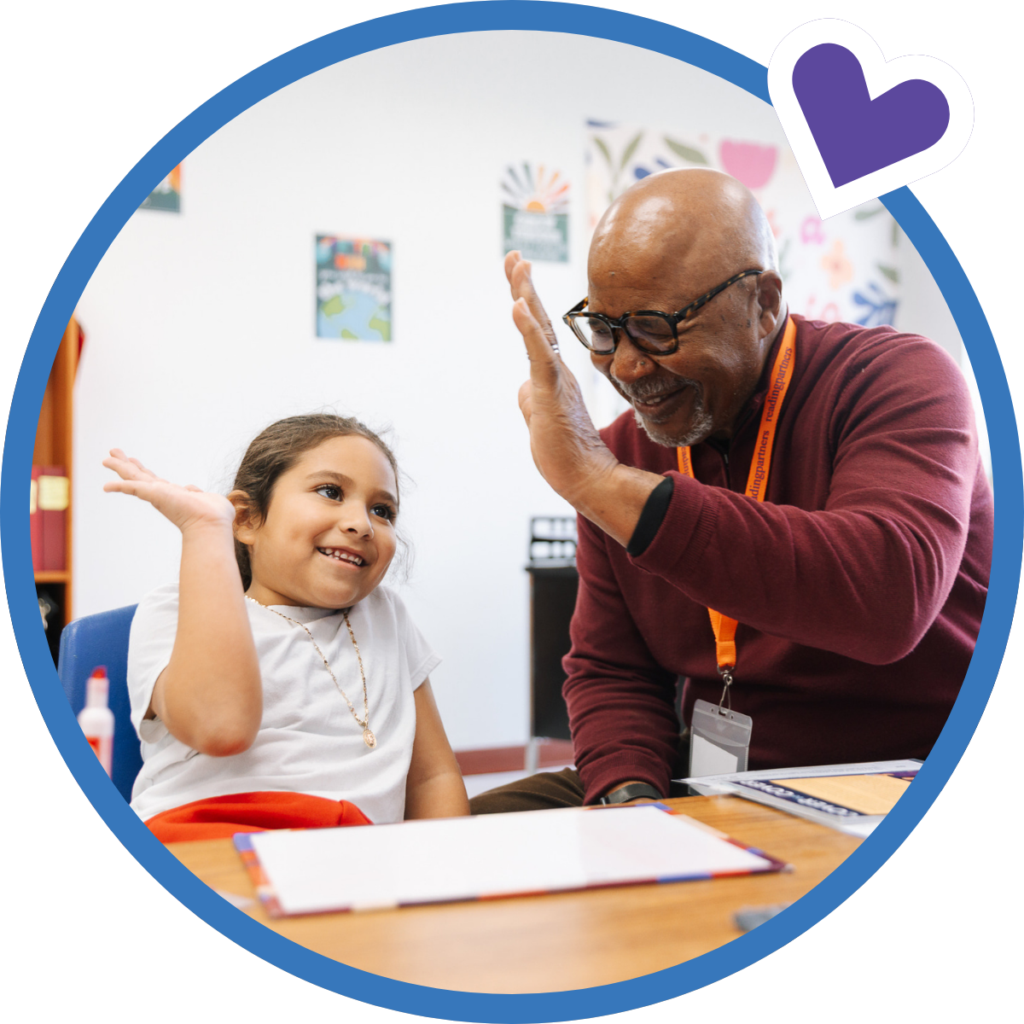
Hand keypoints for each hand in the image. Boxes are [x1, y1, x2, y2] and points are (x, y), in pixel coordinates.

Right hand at [103, 449, 235, 533]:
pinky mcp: (155, 495)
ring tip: (106, 458)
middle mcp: (162, 494)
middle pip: (138, 476)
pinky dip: (120, 487)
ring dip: (120, 467)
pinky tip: (106, 486)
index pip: (153, 480)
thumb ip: (198, 493)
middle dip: (125, 464)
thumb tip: (193, 490)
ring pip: (133, 478)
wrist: (212, 523)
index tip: (133, 460)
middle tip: (112, 452)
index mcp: (172, 494)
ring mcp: (157, 495)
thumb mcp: (206, 499)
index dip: (142, 470)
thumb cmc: (214, 516)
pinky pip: (133, 488)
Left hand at [505, 251, 618, 507]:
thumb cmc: (565, 455)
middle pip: (538, 321)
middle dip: (524, 285)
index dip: (527, 300)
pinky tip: (517, 306)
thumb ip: (531, 399)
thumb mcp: (540, 421)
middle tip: (514, 255)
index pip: (537, 331)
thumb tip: (522, 386)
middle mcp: (557, 371)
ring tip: (518, 267)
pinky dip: (528, 330)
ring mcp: (556, 380)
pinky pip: (540, 356)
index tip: (518, 270)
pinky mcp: (553, 394)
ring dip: (527, 296)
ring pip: (540, 332)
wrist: (586, 479)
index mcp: (554, 376)